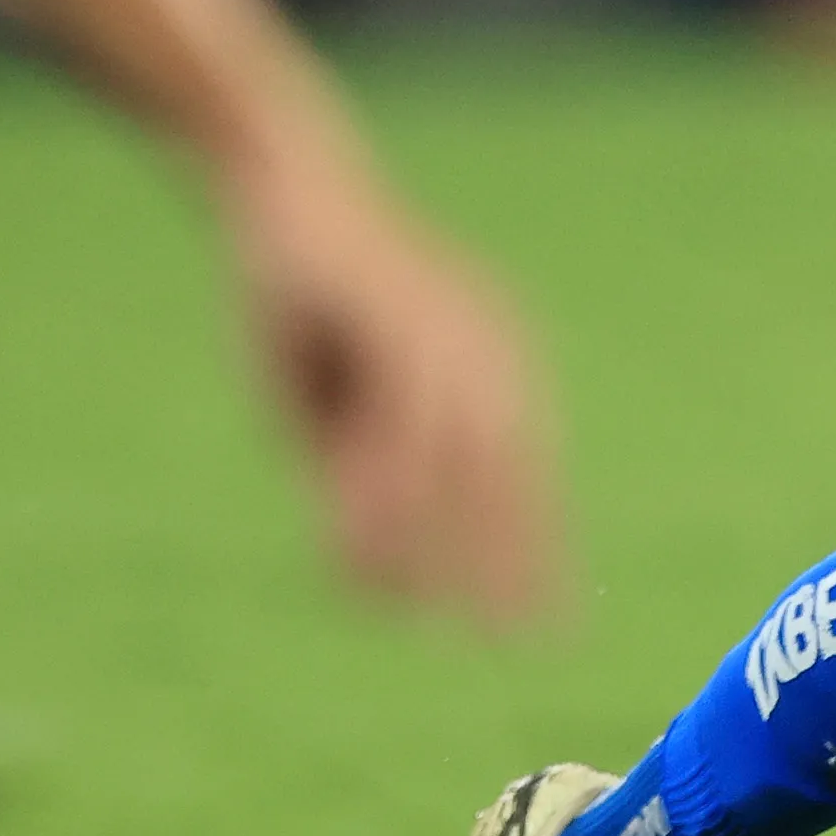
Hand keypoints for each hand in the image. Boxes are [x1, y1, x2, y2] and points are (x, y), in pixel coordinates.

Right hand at [220, 132, 561, 627]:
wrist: (284, 194)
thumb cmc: (313, 307)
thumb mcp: (332, 410)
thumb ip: (360, 478)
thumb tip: (381, 564)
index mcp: (492, 371)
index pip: (527, 479)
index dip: (537, 555)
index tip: (551, 628)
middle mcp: (488, 350)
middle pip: (511, 475)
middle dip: (510, 561)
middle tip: (508, 641)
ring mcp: (448, 328)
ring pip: (462, 452)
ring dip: (447, 537)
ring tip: (435, 610)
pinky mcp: (395, 312)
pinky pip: (404, 411)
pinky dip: (389, 483)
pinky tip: (373, 540)